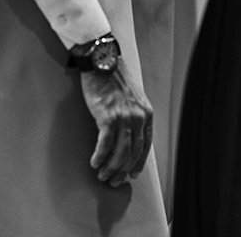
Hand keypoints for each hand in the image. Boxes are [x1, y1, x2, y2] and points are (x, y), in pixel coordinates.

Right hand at [80, 58, 152, 186]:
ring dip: (111, 168)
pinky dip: (100, 157)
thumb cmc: (114, 76)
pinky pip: (104, 145)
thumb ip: (134, 113)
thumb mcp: (132, 96)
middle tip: (114, 180)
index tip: (132, 174)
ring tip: (102, 175)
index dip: (138, 162)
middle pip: (133, 153)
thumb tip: (129, 133)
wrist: (102, 61)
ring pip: (120, 153)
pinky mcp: (107, 117)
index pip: (145, 145)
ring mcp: (124, 118)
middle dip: (123, 170)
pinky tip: (94, 162)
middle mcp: (138, 117)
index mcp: (146, 112)